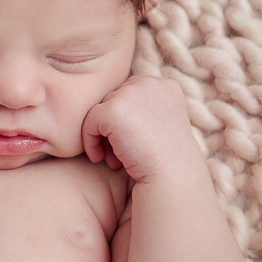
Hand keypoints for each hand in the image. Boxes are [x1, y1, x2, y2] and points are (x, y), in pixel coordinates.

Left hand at [80, 75, 202, 183]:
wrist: (173, 178)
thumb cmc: (165, 158)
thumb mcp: (160, 124)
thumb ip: (141, 108)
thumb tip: (108, 105)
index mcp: (164, 85)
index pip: (128, 92)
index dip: (124, 119)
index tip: (128, 142)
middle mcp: (149, 83)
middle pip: (112, 99)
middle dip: (111, 127)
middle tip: (117, 153)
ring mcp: (130, 94)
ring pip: (98, 110)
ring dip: (101, 135)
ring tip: (112, 157)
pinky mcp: (113, 110)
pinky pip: (88, 122)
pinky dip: (90, 142)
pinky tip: (101, 159)